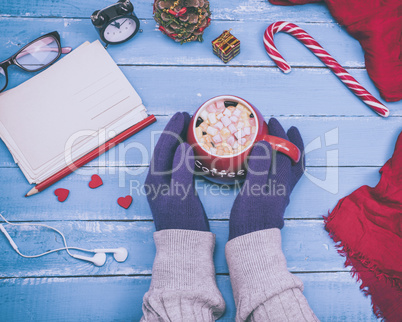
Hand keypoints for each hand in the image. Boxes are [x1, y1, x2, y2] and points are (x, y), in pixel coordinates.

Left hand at [145, 112, 208, 230]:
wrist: (182, 245)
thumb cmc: (183, 223)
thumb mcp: (182, 195)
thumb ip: (181, 170)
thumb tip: (182, 146)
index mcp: (155, 179)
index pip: (163, 147)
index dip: (173, 129)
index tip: (184, 115)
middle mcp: (155, 180)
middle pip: (164, 149)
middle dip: (174, 132)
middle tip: (187, 117)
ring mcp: (162, 185)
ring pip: (169, 156)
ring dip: (178, 141)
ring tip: (189, 129)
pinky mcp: (171, 190)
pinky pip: (175, 165)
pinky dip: (182, 154)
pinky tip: (191, 151)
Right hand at [229, 118, 304, 239]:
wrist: (252, 241)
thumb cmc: (251, 217)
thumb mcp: (253, 190)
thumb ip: (260, 166)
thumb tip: (264, 143)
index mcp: (281, 181)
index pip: (285, 152)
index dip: (281, 135)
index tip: (273, 122)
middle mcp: (284, 186)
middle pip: (293, 159)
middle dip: (289, 142)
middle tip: (282, 129)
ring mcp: (279, 193)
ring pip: (288, 168)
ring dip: (285, 152)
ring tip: (277, 143)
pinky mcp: (272, 200)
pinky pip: (280, 176)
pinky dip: (276, 165)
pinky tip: (266, 165)